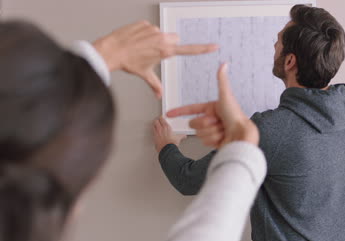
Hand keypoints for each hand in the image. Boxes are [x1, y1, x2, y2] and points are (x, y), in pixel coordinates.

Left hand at [93, 21, 217, 97]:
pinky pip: (150, 28)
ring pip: (162, 33)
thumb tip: (159, 95)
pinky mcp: (145, 23)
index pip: (189, 50)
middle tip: (155, 52)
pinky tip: (136, 40)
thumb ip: (155, 85)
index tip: (214, 46)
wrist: (112, 50)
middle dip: (169, 44)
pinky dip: (146, 33)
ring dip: (156, 39)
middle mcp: (162, 38)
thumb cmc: (128, 62)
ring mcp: (154, 29)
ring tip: (142, 46)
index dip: (203, 49)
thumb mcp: (145, 74)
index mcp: (166, 51)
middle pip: (174, 39)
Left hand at [153, 116, 186, 151]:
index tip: (162, 118)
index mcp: (166, 127)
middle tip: (158, 121)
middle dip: (157, 121)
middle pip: (156, 121)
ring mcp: (157, 133)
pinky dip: (154, 131)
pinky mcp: (154, 138)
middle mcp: (161, 129)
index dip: (161, 118)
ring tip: (156, 125)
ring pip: (153, 126)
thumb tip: (184, 136)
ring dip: (154, 125)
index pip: (162, 119)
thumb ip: (181, 136)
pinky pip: (153, 132)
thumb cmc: (172, 143)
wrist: (167, 149)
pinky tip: (155, 133)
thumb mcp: (178, 138)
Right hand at [167, 63, 258, 147]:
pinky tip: (222, 137)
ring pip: (199, 134)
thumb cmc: (236, 115)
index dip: (179, 111)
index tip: (169, 113)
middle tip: (217, 121)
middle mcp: (211, 119)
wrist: (242, 135)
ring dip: (211, 132)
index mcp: (211, 108)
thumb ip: (222, 80)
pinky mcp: (213, 142)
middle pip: (194, 123)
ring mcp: (212, 131)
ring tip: (222, 129)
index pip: (191, 109)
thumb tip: (224, 64)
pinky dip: (213, 140)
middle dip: (205, 124)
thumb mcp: (226, 95)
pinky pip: (204, 142)